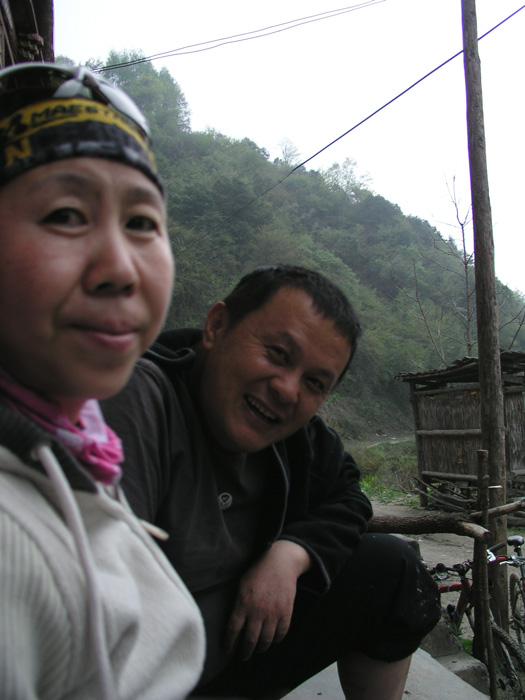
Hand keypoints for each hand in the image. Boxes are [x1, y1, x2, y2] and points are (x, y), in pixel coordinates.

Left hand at [224, 540, 310, 659]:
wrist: (280, 562)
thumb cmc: (258, 572)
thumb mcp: (241, 584)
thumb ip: (237, 603)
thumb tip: (232, 624)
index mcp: (243, 602)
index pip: (233, 629)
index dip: (228, 643)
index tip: (226, 650)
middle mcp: (257, 610)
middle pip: (250, 640)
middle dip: (245, 652)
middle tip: (242, 656)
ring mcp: (273, 612)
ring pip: (266, 640)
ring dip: (260, 648)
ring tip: (256, 650)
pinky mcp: (286, 612)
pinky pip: (281, 634)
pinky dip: (276, 640)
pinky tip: (271, 639)